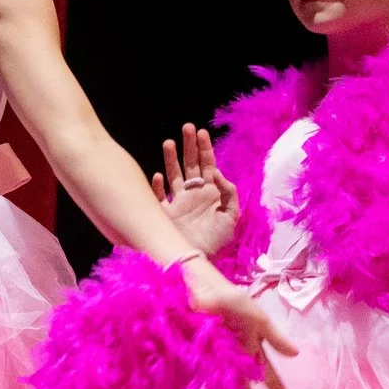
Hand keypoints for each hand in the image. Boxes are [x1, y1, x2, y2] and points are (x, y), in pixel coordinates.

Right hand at [153, 125, 238, 257]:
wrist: (199, 261)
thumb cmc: (217, 242)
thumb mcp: (231, 217)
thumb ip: (228, 193)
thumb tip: (217, 172)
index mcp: (210, 193)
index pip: (208, 165)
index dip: (205, 149)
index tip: (202, 132)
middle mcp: (194, 195)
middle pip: (190, 165)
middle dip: (189, 146)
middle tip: (187, 127)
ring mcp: (178, 203)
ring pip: (174, 175)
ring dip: (171, 159)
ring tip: (169, 142)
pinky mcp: (165, 214)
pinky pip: (159, 196)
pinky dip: (157, 186)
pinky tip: (157, 175)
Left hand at [179, 259, 297, 388]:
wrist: (194, 286)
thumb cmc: (227, 297)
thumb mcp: (255, 314)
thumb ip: (274, 335)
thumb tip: (296, 355)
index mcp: (251, 348)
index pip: (269, 375)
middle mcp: (236, 359)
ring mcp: (217, 362)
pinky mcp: (199, 362)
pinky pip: (206, 386)